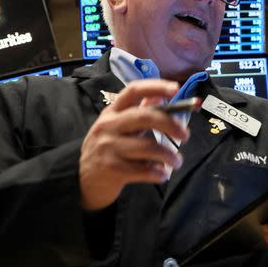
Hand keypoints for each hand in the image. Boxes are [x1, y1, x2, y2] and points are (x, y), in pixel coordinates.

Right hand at [79, 79, 189, 210]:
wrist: (82, 179)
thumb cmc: (107, 149)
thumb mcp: (117, 127)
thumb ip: (138, 112)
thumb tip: (159, 96)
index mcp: (112, 112)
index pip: (134, 90)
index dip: (156, 87)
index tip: (176, 89)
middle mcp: (109, 126)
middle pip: (145, 117)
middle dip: (170, 124)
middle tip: (185, 135)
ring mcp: (109, 147)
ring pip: (147, 147)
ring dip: (169, 155)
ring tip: (177, 162)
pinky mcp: (112, 169)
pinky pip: (143, 170)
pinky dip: (158, 173)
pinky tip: (163, 175)